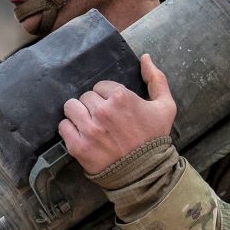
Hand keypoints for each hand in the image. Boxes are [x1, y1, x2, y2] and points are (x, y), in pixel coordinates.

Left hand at [59, 53, 175, 176]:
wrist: (146, 173)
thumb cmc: (155, 139)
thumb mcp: (165, 107)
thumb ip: (157, 79)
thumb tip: (145, 56)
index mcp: (121, 97)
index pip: (100, 86)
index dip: (107, 96)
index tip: (114, 109)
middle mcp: (102, 110)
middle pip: (85, 97)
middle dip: (93, 106)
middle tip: (103, 119)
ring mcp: (88, 129)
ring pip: (71, 108)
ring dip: (78, 115)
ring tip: (89, 124)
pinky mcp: (77, 146)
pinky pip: (63, 127)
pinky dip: (70, 130)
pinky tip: (82, 135)